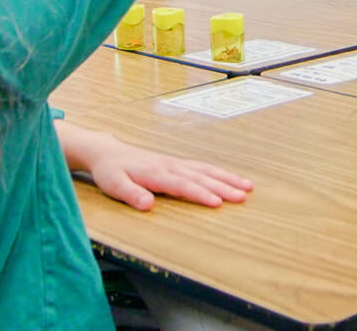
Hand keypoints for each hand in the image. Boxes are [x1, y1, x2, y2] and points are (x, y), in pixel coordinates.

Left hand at [57, 122, 252, 210]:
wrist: (109, 152)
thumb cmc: (111, 171)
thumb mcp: (113, 185)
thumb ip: (131, 194)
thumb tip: (148, 205)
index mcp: (156, 172)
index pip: (182, 185)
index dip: (200, 194)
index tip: (218, 203)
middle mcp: (170, 166)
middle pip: (201, 177)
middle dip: (224, 186)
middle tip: (244, 195)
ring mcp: (176, 163)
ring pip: (206, 170)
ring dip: (227, 178)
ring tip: (248, 186)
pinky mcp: (177, 163)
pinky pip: (202, 167)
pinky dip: (219, 173)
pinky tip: (231, 178)